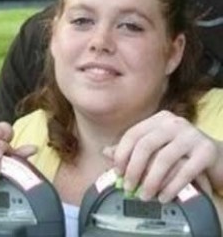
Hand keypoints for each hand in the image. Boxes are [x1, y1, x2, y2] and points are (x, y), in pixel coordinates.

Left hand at [104, 110, 219, 202]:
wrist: (217, 157)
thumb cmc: (181, 153)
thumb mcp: (157, 148)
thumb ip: (133, 149)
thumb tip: (106, 152)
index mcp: (159, 119)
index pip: (133, 134)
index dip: (122, 154)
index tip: (117, 172)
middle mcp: (175, 123)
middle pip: (146, 145)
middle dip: (134, 169)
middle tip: (128, 187)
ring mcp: (192, 135)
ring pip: (164, 159)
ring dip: (151, 181)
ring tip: (145, 195)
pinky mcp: (207, 151)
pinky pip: (185, 171)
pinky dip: (171, 187)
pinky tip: (163, 197)